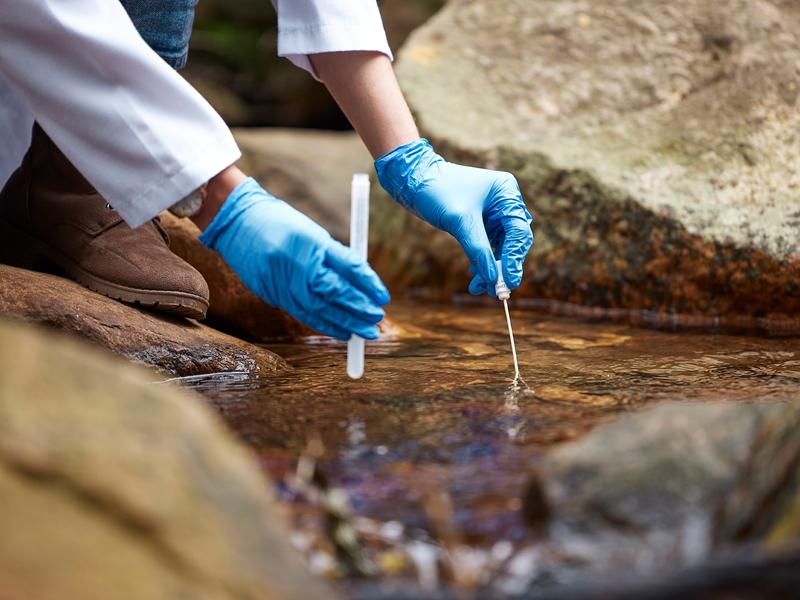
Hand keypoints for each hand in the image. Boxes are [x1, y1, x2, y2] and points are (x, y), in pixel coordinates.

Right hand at [199, 178, 389, 339]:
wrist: (236, 222)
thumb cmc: (282, 223)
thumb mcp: (312, 233)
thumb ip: (335, 258)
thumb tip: (362, 286)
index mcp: (312, 241)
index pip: (348, 266)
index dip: (368, 284)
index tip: (383, 297)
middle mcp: (297, 263)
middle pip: (335, 292)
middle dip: (359, 308)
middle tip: (378, 318)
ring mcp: (282, 280)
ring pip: (319, 308)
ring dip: (345, 323)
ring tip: (365, 332)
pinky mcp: (271, 293)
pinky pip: (303, 314)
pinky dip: (324, 324)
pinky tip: (341, 332)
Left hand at [375, 139, 532, 295]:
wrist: (412, 180)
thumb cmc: (437, 191)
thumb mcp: (460, 222)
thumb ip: (478, 250)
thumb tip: (493, 279)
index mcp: (506, 192)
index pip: (518, 231)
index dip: (515, 259)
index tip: (509, 282)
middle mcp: (504, 201)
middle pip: (512, 241)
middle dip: (502, 266)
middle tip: (494, 291)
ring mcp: (492, 211)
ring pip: (500, 246)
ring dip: (490, 267)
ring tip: (478, 287)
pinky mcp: (480, 220)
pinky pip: (487, 245)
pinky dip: (481, 260)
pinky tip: (474, 274)